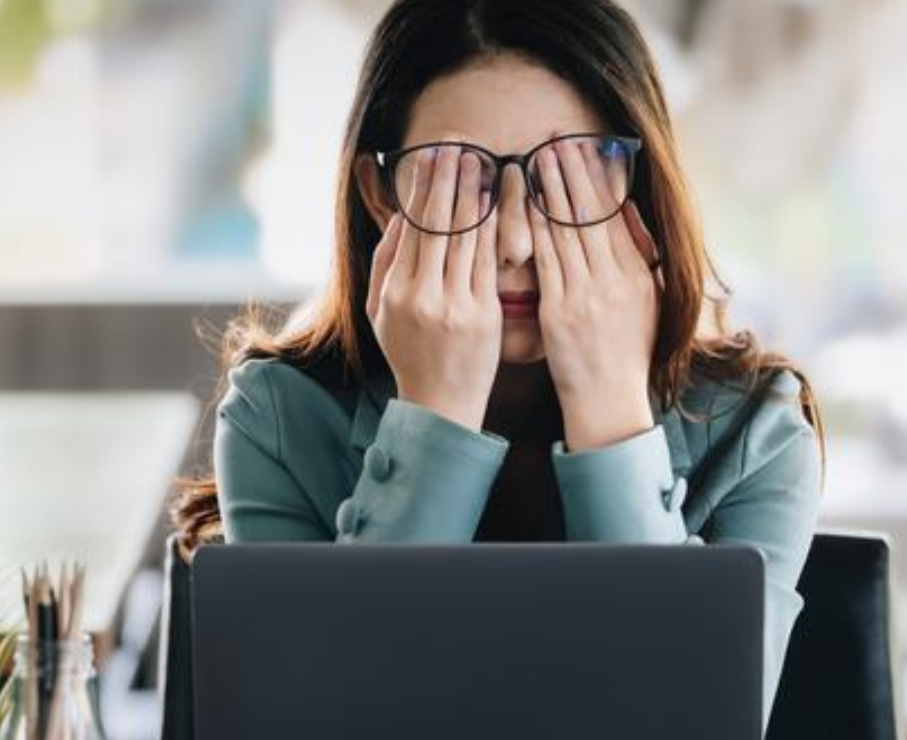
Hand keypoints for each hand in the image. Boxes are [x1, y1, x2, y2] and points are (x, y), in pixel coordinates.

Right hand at [365, 142, 502, 431]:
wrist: (440, 404)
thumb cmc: (410, 355)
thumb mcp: (380, 313)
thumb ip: (385, 263)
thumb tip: (398, 217)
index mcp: (394, 291)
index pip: (411, 226)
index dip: (423, 186)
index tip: (433, 154)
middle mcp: (421, 294)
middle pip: (436, 223)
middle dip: (448, 177)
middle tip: (458, 141)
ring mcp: (454, 305)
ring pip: (464, 236)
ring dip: (473, 193)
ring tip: (480, 159)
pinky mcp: (483, 315)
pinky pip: (488, 262)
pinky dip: (492, 228)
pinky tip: (498, 202)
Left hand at [528, 138, 663, 449]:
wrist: (610, 403)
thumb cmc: (625, 356)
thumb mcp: (647, 304)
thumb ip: (640, 257)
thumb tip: (630, 214)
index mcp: (637, 275)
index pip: (616, 214)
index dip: (599, 177)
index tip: (585, 146)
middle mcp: (615, 280)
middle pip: (592, 213)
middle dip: (574, 170)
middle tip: (558, 135)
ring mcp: (588, 295)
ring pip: (568, 229)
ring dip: (552, 188)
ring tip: (540, 155)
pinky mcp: (561, 312)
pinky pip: (547, 260)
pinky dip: (536, 227)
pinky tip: (524, 203)